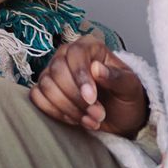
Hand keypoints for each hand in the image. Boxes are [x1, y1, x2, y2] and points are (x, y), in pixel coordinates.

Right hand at [31, 33, 149, 138]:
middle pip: (57, 72)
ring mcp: (53, 72)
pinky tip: (74, 119)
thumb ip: (116, 77)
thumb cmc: (125, 97)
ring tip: (91, 120)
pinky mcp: (45, 90)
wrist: (120, 116)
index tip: (91, 98)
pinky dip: (55, 112)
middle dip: (77, 99)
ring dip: (68, 108)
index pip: (75, 54)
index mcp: (90, 46)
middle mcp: (67, 55)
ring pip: (46, 87)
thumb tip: (96, 68)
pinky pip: (37, 98)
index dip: (80, 77)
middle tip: (98, 115)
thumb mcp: (129, 87)